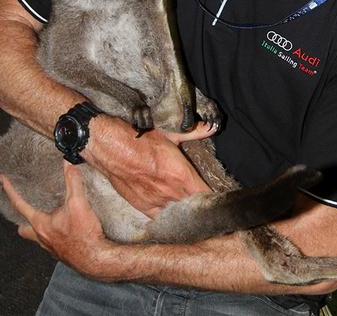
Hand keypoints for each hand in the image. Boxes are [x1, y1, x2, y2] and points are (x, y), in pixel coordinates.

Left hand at [0, 163, 115, 278]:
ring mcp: (52, 247)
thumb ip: (73, 181)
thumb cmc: (84, 235)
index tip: (3, 181)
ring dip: (41, 228)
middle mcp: (43, 238)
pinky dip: (56, 234)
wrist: (96, 258)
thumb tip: (68, 164)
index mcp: (41, 225)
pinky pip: (53, 242)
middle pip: (24, 230)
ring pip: (39, 237)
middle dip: (23, 221)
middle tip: (26, 211)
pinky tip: (67, 229)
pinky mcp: (64, 252)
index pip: (20, 205)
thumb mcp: (78, 202)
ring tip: (49, 218)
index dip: (10, 191)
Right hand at [85, 117, 215, 217]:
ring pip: (178, 213)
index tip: (221, 199)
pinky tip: (172, 213)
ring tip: (191, 209)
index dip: (215, 199)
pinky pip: (160, 217)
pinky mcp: (142, 206)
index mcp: (181, 175)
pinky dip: (168, 215)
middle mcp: (170, 192)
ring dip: (185, 211)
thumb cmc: (139, 138)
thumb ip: (193, 132)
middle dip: (201, 206)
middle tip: (207, 203)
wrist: (109, 147)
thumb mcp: (169, 132)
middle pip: (193, 207)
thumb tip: (212, 126)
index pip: (206, 195)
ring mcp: (155, 202)